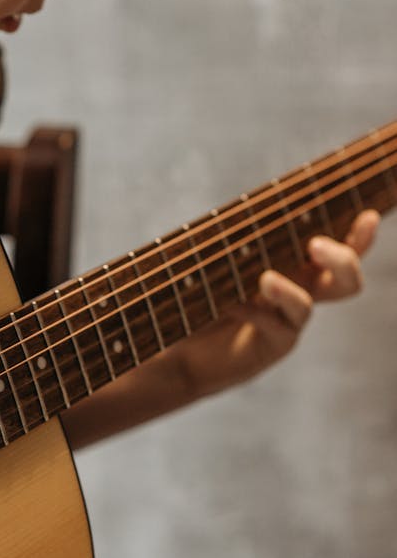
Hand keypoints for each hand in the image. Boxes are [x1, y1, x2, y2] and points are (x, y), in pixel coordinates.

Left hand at [173, 209, 379, 399]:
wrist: (187, 348)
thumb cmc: (202, 295)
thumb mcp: (218, 260)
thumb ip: (237, 240)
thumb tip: (239, 210)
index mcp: (295, 266)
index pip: (337, 250)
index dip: (359, 237)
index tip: (370, 217)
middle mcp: (299, 293)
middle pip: (344, 280)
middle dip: (342, 261)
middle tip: (317, 246)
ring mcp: (286, 322)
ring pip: (306, 307)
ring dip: (287, 291)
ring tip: (265, 279)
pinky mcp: (270, 346)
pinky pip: (275, 328)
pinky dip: (253, 311)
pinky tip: (229, 302)